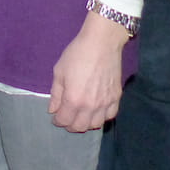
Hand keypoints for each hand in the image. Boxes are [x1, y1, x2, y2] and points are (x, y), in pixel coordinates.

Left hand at [48, 10, 128, 131]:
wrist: (102, 43)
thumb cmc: (77, 54)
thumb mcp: (59, 71)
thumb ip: (56, 94)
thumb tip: (53, 110)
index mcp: (74, 99)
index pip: (65, 120)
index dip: (57, 121)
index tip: (55, 117)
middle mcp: (91, 106)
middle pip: (80, 126)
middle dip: (70, 125)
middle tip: (66, 118)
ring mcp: (106, 103)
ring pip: (96, 124)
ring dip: (86, 123)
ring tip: (80, 116)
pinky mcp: (116, 98)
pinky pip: (110, 116)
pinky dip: (101, 117)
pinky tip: (96, 111)